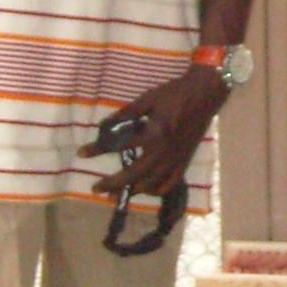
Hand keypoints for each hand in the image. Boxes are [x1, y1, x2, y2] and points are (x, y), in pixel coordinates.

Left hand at [79, 65, 226, 197]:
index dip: (98, 149)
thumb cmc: (173, 93)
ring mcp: (175, 159)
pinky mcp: (184, 161)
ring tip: (116, 193)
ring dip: (131, 190)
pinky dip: (155, 190)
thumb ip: (125, 114)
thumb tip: (104, 126)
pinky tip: (145, 189)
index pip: (119, 145)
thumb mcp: (147, 99)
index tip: (82, 153)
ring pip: (151, 184)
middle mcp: (164, 151)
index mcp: (153, 133)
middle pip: (133, 175)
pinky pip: (169, 184)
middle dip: (112, 184)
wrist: (204, 93)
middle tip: (96, 188)